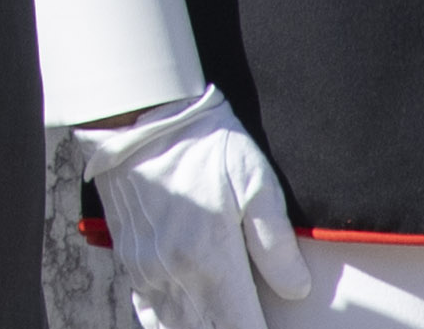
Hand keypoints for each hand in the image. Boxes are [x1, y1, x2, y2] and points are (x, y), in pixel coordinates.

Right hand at [71, 86, 310, 328]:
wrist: (138, 116)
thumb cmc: (203, 145)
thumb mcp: (254, 183)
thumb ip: (276, 243)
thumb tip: (296, 289)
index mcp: (211, 262)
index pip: (242, 327)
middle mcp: (175, 274)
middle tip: (246, 322)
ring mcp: (147, 267)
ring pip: (173, 326)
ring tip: (216, 322)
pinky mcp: (128, 255)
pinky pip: (146, 308)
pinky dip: (162, 322)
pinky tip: (178, 321)